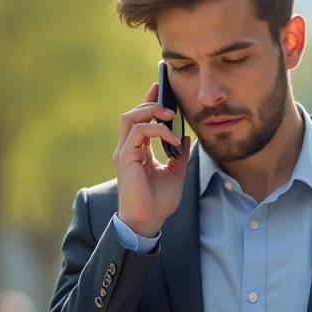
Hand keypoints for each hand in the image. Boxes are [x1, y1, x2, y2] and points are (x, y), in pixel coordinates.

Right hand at [113, 82, 190, 237]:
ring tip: (170, 115)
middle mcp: (127, 149)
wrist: (148, 221)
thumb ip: (179, 154)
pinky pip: (138, 132)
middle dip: (150, 102)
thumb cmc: (158, 202)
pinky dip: (157, 130)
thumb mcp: (176, 173)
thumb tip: (186, 137)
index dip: (149, 102)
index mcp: (137, 151)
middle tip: (169, 100)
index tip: (161, 89)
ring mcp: (124, 152)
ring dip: (151, 111)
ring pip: (130, 118)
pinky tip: (172, 138)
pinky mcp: (125, 158)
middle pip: (132, 114)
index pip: (140, 120)